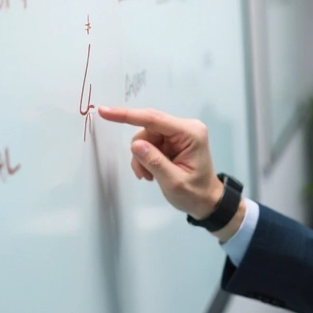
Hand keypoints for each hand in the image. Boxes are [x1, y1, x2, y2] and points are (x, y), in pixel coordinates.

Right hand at [97, 106, 224, 220]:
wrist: (206, 201)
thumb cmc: (195, 194)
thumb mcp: (174, 182)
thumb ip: (154, 162)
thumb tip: (135, 144)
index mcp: (190, 133)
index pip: (154, 119)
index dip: (127, 115)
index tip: (105, 111)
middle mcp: (185, 127)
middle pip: (148, 129)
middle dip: (140, 151)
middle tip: (143, 174)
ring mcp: (179, 133)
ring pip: (146, 138)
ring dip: (142, 158)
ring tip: (150, 176)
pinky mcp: (173, 140)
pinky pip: (149, 144)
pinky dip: (145, 159)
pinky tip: (152, 173)